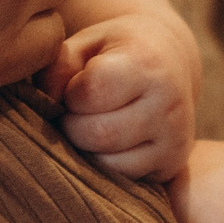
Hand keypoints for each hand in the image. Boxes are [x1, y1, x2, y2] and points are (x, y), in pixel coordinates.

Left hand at [38, 11, 200, 181]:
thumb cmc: (114, 52)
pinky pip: (123, 177)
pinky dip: (104, 165)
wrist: (168, 60)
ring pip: (109, 162)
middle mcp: (169, 101)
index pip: (93, 91)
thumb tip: (49, 107)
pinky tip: (107, 142)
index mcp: (146, 62)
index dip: (71, 93)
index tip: (75, 87)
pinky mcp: (173, 163)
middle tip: (74, 113)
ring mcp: (175, 137)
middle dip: (72, 126)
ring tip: (91, 125)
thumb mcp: (84, 45)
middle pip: (98, 133)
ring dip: (86, 149)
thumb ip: (58, 69)